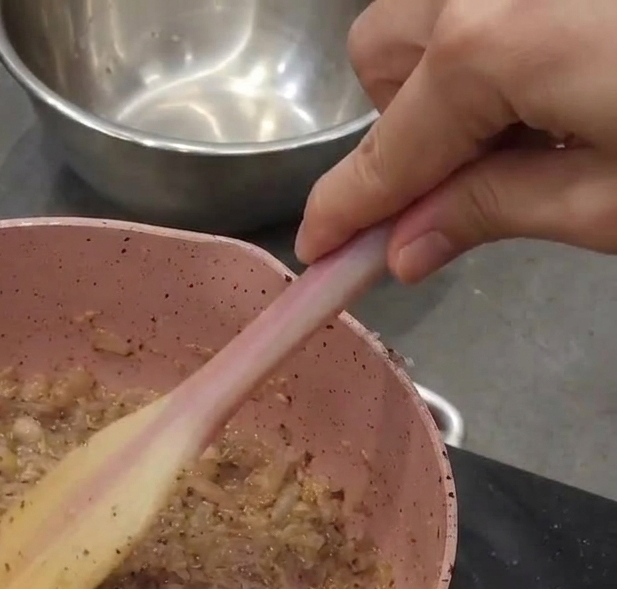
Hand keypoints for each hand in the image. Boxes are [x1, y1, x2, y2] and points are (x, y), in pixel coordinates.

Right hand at [294, 0, 616, 282]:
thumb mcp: (611, 199)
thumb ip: (498, 209)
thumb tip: (405, 249)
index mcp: (490, 45)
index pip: (385, 154)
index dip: (344, 213)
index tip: (316, 248)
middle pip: (383, 52)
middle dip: (402, 119)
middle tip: (469, 164)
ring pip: (430, 10)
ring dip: (446, 70)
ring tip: (533, 113)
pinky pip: (489, 1)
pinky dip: (500, 39)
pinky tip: (567, 76)